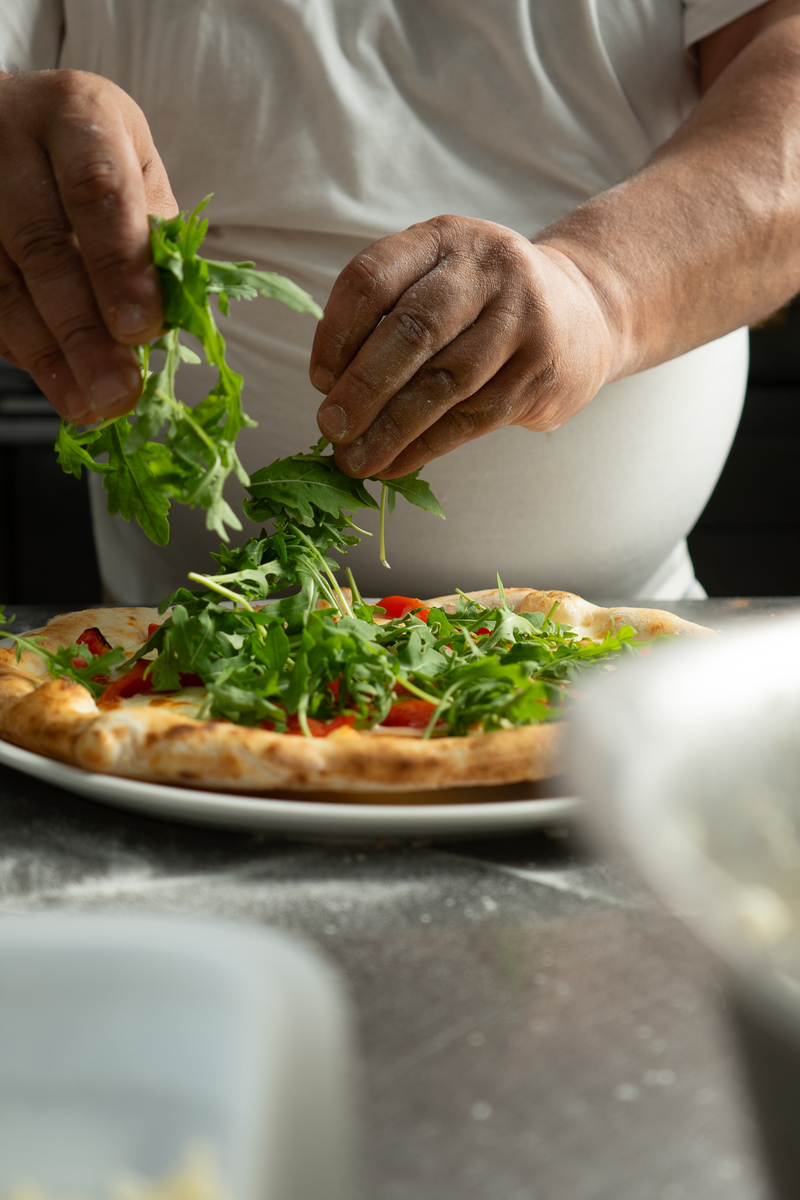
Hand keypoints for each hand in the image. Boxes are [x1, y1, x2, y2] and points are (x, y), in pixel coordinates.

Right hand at [0, 69, 177, 421]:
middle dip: (83, 330)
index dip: (119, 265)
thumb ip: (151, 233)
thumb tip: (165, 320)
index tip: (143, 330)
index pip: (96, 189)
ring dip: (49, 356)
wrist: (5, 124)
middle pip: (41, 246)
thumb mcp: (133, 167)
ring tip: (89, 406)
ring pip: (0, 282)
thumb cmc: (87, 154)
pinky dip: (20, 349)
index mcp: (76, 113)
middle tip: (117, 391)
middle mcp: (9, 137)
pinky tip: (56, 384)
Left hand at [311, 215, 618, 478]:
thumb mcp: (439, 281)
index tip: (319, 380)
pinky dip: (426, 446)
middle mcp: (485, 269)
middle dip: (363, 387)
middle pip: (412, 330)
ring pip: (444, 382)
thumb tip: (332, 393)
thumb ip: (388, 320)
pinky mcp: (540, 371)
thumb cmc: (485, 304)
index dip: (336, 334)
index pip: (372, 279)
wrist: (586, 310)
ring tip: (356, 460)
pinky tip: (395, 464)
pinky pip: (472, 417)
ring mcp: (520, 319)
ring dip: (392, 428)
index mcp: (443, 238)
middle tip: (331, 428)